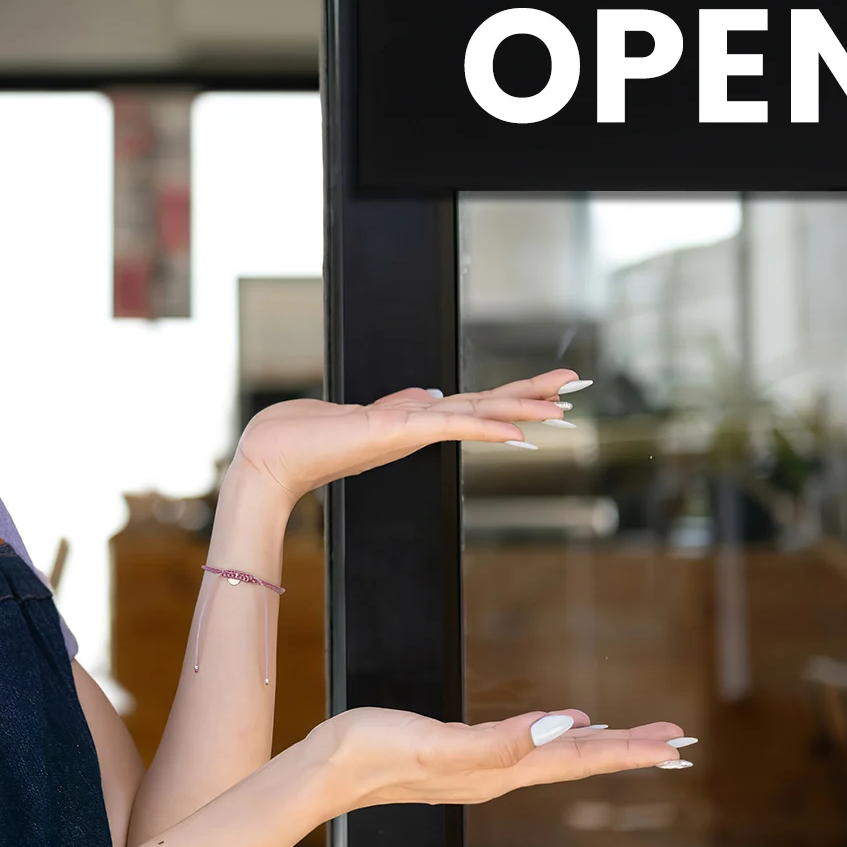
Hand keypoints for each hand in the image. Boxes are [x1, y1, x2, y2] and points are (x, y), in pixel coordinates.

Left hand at [232, 370, 582, 507]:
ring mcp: (408, 431)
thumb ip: (399, 403)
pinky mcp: (395, 431)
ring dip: (520, 409)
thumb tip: (430, 392)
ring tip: (563, 406)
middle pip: (486, 407)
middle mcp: (417, 427)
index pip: (472, 404)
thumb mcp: (359, 411)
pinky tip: (514, 428)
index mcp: (411, 420)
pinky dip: (483, 425)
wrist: (269, 458)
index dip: (512, 397)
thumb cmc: (303, 436)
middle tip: (578, 388)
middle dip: (532, 398)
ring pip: (476, 414)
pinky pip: (450, 425)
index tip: (551, 390)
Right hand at [315, 706, 689, 812]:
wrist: (330, 767)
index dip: (627, 750)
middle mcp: (500, 773)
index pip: (578, 760)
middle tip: (675, 740)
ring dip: (601, 745)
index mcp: (500, 772)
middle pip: (578, 760)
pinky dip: (559, 736)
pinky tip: (564, 725)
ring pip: (558, 755)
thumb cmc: (376, 753)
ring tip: (635, 737)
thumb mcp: (439, 744)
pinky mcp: (465, 754)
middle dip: (628, 748)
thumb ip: (499, 741)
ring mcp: (483, 767)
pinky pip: (531, 747)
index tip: (672, 744)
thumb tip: (559, 729)